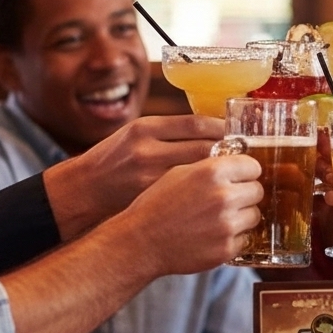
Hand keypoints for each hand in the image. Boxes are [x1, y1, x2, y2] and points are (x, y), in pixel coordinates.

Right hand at [44, 115, 224, 235]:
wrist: (84, 192)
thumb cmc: (113, 161)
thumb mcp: (137, 134)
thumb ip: (171, 131)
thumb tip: (214, 129)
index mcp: (145, 129)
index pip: (197, 124)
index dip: (223, 130)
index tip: (238, 136)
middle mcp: (148, 152)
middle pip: (205, 151)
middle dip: (231, 159)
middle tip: (248, 165)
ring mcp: (150, 181)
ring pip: (203, 180)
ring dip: (227, 185)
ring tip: (239, 189)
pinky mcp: (153, 206)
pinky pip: (191, 202)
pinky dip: (211, 205)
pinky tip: (221, 208)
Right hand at [119, 155, 262, 274]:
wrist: (141, 241)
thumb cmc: (157, 203)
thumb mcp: (179, 171)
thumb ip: (211, 166)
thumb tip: (238, 162)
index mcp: (212, 172)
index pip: (252, 166)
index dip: (245, 172)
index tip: (240, 177)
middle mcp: (223, 196)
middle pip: (257, 190)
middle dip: (245, 193)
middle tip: (228, 199)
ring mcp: (226, 224)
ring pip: (255, 215)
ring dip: (242, 216)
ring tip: (218, 217)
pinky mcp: (226, 248)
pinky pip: (245, 238)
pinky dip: (234, 237)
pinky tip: (213, 234)